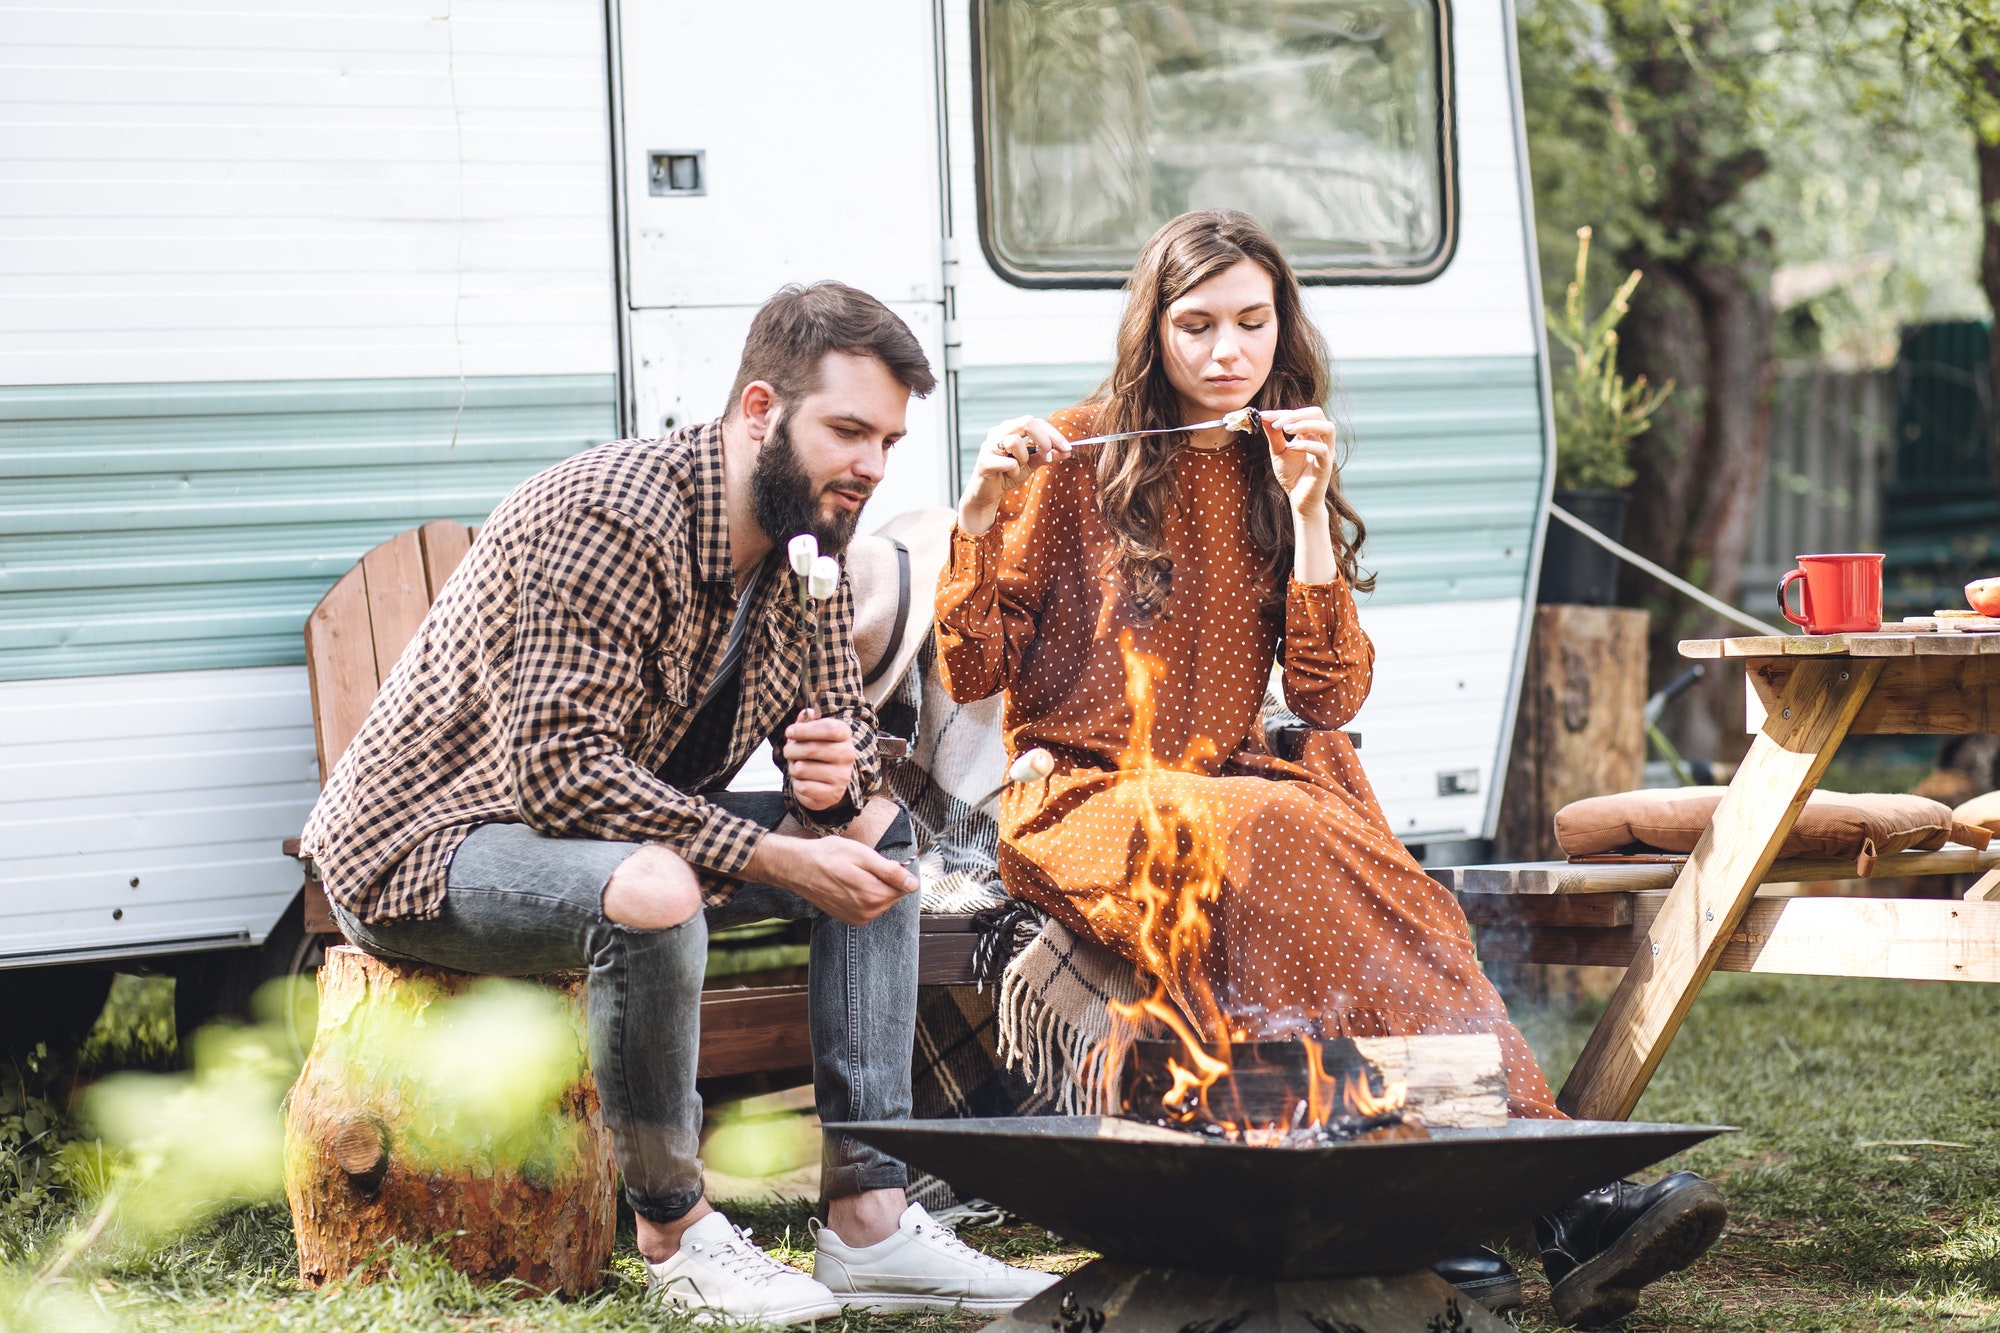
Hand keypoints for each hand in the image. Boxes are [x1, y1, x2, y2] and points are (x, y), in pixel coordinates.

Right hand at [744, 833, 918, 925]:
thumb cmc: (827, 856)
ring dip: (874, 887)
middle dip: (884, 880)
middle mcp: (867, 912)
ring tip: (853, 874)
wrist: (798, 868)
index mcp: (873, 895)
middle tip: (863, 866)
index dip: (895, 872)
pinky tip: (849, 884)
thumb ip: (891, 872)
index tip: (879, 862)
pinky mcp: (848, 918)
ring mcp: (857, 918)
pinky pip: (868, 907)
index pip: (904, 887)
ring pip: (881, 901)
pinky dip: (864, 895)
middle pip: (893, 895)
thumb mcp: (863, 855)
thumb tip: (913, 884)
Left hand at [783, 709, 857, 810]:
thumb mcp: (814, 734)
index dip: (804, 729)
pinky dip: (797, 784)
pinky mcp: (833, 795)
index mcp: (844, 735)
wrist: (830, 783)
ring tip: (799, 767)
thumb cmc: (819, 753)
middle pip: (810, 749)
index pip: (827, 728)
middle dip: (791, 750)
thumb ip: (808, 721)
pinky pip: (802, 787)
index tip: (790, 732)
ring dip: (793, 768)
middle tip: (789, 752)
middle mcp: (847, 755)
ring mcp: (842, 776)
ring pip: (802, 769)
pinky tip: (805, 781)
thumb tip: (805, 713)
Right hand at [957, 416, 1070, 534]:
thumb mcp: (1032, 464)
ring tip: (1018, 468)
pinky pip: (1008, 462)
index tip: (1067, 448)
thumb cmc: (1007, 474)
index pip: (1036, 422)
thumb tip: (1067, 451)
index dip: (1054, 434)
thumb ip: (1047, 456)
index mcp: (1012, 429)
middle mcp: (999, 431)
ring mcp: (989, 444)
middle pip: (1027, 422)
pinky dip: (1013, 471)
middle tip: (1048, 457)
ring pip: (1015, 441)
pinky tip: (1008, 475)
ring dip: (1023, 459)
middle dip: (1043, 440)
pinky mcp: (983, 460)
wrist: (987, 493)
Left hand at [1259, 408, 1336, 517]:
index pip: (1301, 413)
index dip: (1282, 412)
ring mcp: (1326, 452)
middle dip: (1296, 414)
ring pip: (1327, 428)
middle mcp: (1321, 439)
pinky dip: (1306, 445)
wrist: (1298, 500)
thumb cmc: (1291, 474)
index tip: (1264, 415)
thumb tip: (1264, 415)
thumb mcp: (1278, 451)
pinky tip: (1290, 447)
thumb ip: (1274, 434)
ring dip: (1305, 424)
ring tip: (1286, 430)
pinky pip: (1322, 450)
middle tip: (1278, 424)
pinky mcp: (1325, 466)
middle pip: (1318, 414)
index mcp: (1310, 433)